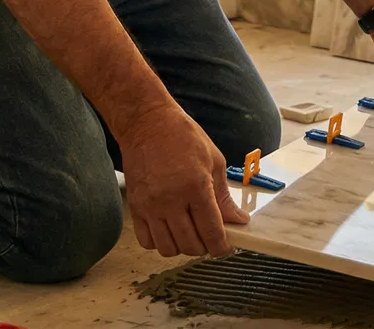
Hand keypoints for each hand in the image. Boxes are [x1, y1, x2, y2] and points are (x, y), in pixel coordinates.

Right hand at [117, 102, 245, 257]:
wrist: (147, 124)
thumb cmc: (184, 137)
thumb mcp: (214, 161)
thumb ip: (224, 197)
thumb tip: (238, 221)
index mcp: (195, 187)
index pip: (211, 232)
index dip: (221, 247)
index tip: (226, 247)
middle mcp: (170, 201)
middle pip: (190, 245)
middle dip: (204, 247)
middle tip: (210, 236)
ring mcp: (149, 206)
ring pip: (167, 248)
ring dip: (182, 247)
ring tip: (190, 233)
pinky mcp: (135, 208)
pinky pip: (147, 241)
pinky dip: (160, 242)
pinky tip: (170, 229)